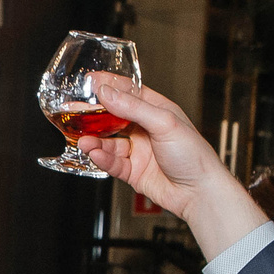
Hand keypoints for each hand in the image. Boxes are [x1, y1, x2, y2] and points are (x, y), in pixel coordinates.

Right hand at [79, 74, 268, 259]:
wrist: (199, 193)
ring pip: (108, 142)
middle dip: (92, 116)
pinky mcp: (132, 171)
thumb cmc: (194, 156)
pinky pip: (111, 162)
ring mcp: (138, 150)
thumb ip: (133, 107)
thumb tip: (108, 93)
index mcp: (156, 110)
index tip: (89, 81)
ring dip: (94, 141)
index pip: (128, 92)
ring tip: (84, 142)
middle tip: (74, 112)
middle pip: (112, 117)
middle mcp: (145, 129)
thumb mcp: (164, 123)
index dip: (109, 86)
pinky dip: (102, 158)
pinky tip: (96, 154)